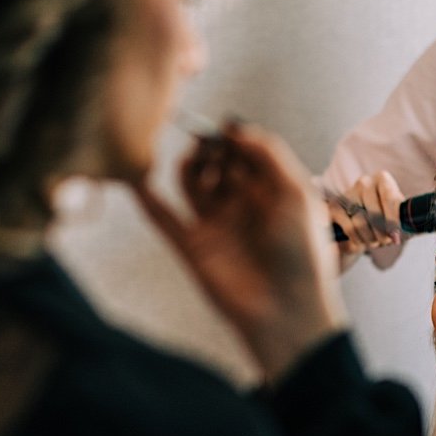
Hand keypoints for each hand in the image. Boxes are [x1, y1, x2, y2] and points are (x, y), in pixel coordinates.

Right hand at [134, 120, 346, 379]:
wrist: (286, 309)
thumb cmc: (302, 253)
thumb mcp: (295, 194)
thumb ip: (269, 154)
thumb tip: (235, 126)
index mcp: (271, 193)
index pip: (246, 153)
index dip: (235, 137)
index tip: (226, 127)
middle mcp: (242, 206)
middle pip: (217, 164)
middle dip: (212, 149)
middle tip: (209, 144)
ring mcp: (215, 225)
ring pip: (193, 184)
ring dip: (190, 166)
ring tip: (195, 159)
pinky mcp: (192, 246)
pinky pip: (163, 217)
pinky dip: (146, 197)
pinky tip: (133, 175)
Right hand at [327, 170, 405, 258]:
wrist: (360, 219)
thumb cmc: (385, 217)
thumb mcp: (398, 215)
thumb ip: (404, 218)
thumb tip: (410, 226)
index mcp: (383, 179)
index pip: (390, 200)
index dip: (394, 221)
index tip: (396, 236)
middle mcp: (364, 182)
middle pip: (375, 214)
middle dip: (382, 233)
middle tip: (386, 242)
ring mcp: (348, 193)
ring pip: (361, 223)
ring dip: (371, 239)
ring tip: (375, 243)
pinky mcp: (334, 206)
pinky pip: (349, 229)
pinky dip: (358, 240)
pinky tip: (362, 242)